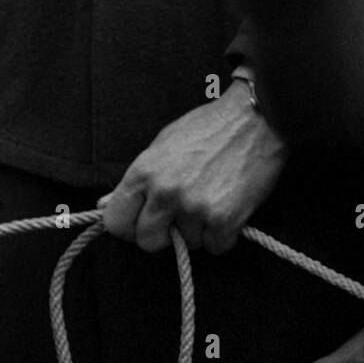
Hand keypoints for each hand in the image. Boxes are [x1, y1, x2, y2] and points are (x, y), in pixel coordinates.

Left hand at [99, 79, 287, 253]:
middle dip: (164, 233)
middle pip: (148, 241)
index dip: (129, 226)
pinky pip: (217, 246)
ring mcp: (195, 208)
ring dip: (200, 229)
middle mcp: (165, 192)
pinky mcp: (225, 219)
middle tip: (183, 213)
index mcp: (144, 172)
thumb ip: (137, 179)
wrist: (259, 117)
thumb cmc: (211, 126)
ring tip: (215, 196)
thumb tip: (104, 205)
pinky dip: (225, 233)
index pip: (115, 222)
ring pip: (188, 243)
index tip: (143, 221)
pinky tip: (231, 206)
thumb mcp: (164, 143)